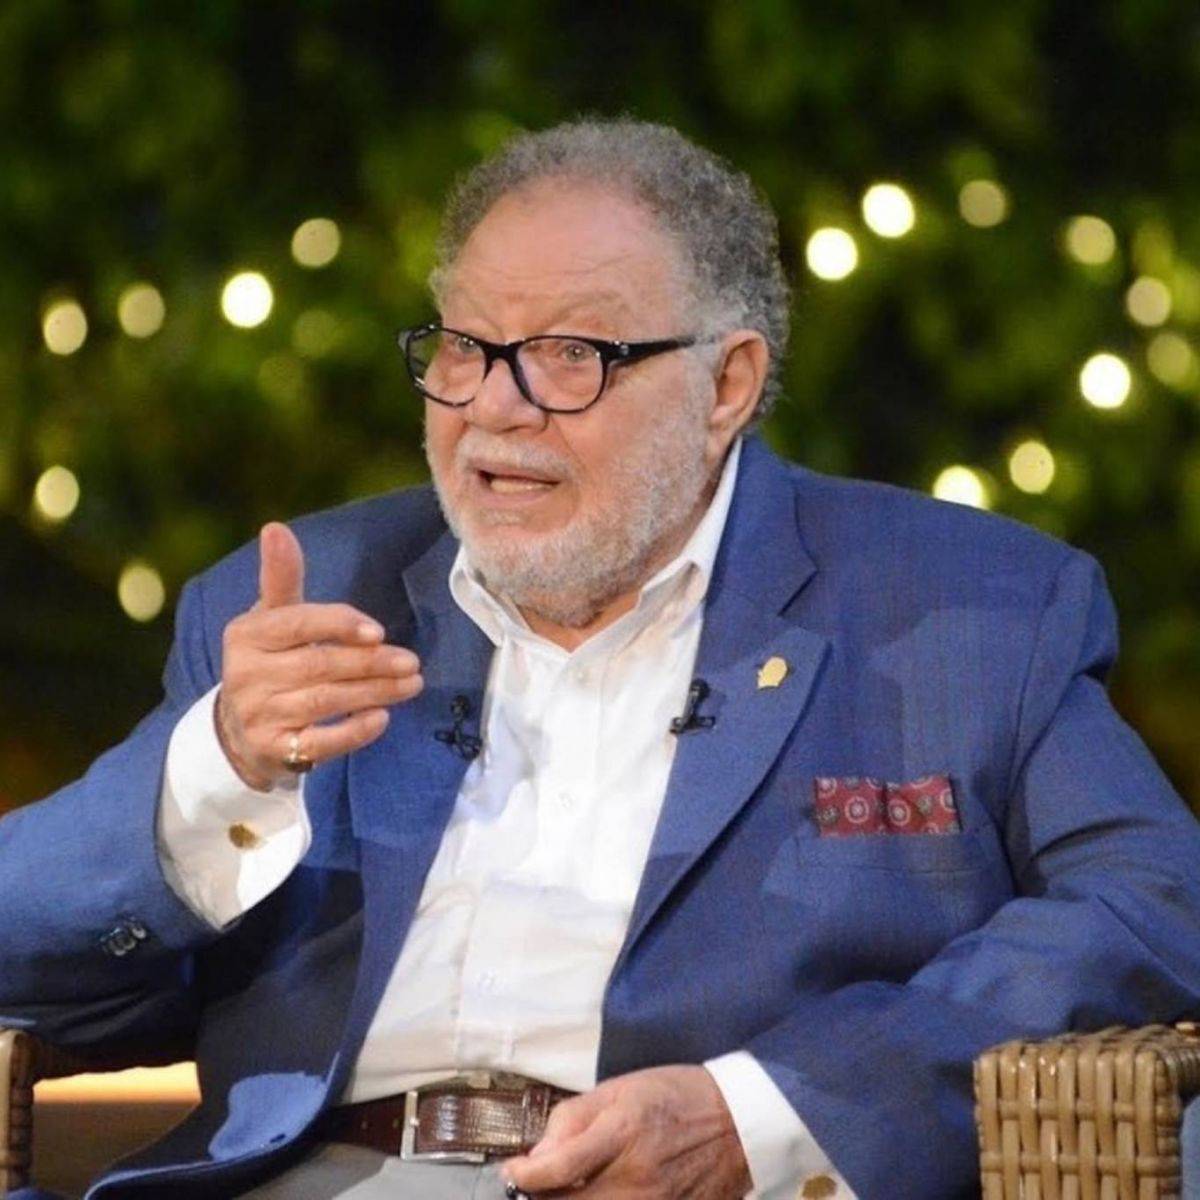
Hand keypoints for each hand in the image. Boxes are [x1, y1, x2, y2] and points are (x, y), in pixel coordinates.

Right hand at [214, 522, 422, 788]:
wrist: (239, 730)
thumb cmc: (270, 660)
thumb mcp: (272, 618)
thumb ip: (282, 577)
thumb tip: (276, 528)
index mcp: (247, 634)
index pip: (297, 624)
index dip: (339, 625)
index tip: (379, 631)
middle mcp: (247, 675)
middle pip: (319, 664)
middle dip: (372, 662)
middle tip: (412, 661)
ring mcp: (259, 715)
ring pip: (326, 701)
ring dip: (375, 692)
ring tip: (411, 684)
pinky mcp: (274, 749)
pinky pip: (319, 743)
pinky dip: (353, 731)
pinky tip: (382, 718)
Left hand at [503, 1065, 751, 1199]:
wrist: (738, 1122)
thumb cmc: (675, 1096)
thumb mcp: (619, 1089)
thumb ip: (573, 1118)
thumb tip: (538, 1154)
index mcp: (622, 1132)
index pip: (559, 1168)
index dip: (525, 1175)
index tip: (513, 1170)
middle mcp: (636, 1177)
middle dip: (543, 1194)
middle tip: (538, 1181)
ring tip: (568, 1187)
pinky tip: (600, 1194)